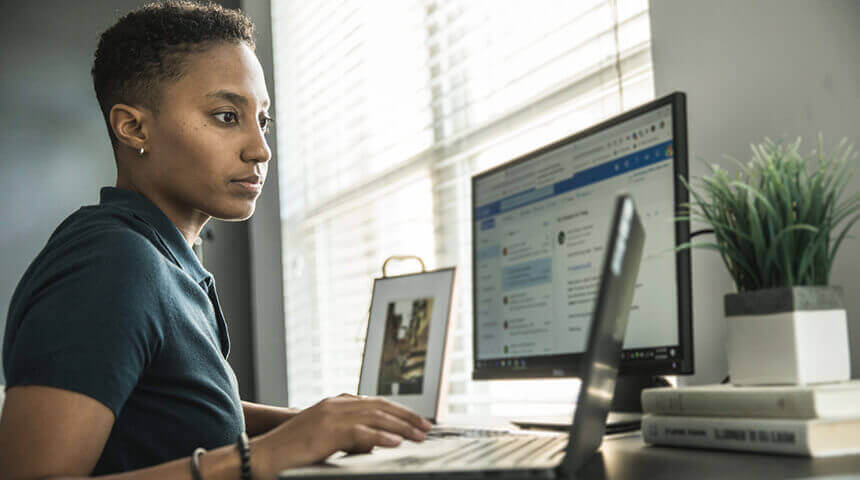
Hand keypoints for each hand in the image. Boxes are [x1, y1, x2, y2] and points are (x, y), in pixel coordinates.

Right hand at [251, 394, 431, 476]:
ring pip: (375, 417)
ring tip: (419, 436)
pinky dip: (380, 437)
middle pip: (380, 407)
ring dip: (401, 426)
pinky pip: (360, 433)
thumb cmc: (292, 452)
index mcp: (336, 404)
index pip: (376, 403)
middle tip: (427, 428)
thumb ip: (349, 437)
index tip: (418, 421)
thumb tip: (373, 444)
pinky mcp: (326, 431)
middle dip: (407, 417)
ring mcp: (331, 415)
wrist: (262, 455)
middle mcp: (336, 404)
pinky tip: (395, 443)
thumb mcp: (326, 439)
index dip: (399, 412)